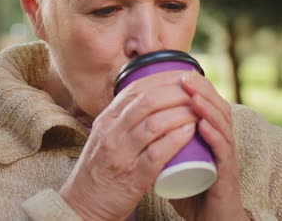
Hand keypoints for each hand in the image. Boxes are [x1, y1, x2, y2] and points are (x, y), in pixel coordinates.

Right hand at [59, 71, 198, 220]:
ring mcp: (121, 155)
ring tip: (200, 111)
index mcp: (106, 119)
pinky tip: (190, 132)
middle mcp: (111, 133)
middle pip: (148, 102)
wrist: (82, 205)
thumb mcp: (105, 136)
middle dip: (177, 93)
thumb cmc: (99, 170)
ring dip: (181, 114)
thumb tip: (149, 97)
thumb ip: (122, 118)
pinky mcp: (132, 177)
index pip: (137, 89)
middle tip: (197, 92)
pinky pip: (156, 154)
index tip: (184, 76)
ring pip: (154, 124)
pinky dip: (175, 140)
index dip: (164, 79)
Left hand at [169, 71, 248, 220]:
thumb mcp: (174, 158)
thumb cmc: (191, 187)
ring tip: (193, 94)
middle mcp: (221, 140)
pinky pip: (223, 151)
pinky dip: (214, 136)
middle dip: (201, 89)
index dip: (194, 87)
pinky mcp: (227, 174)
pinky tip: (203, 125)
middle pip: (217, 106)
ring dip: (208, 106)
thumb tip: (139, 123)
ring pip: (222, 124)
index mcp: (209, 134)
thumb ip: (162, 141)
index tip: (177, 73)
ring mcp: (225, 156)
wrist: (209, 218)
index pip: (206, 103)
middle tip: (185, 76)